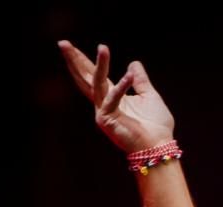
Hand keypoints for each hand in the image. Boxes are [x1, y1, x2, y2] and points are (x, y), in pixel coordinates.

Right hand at [57, 41, 174, 152]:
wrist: (159, 147)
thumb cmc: (156, 126)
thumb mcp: (149, 96)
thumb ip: (140, 80)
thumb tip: (134, 63)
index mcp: (112, 98)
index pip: (94, 76)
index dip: (83, 61)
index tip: (69, 45)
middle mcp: (103, 104)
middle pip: (85, 78)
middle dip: (75, 60)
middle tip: (62, 43)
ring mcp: (103, 112)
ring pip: (97, 83)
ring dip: (101, 65)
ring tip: (103, 48)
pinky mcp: (108, 120)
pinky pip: (114, 99)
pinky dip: (122, 87)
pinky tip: (129, 75)